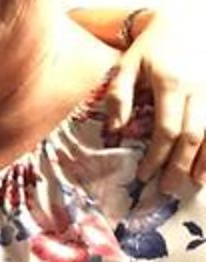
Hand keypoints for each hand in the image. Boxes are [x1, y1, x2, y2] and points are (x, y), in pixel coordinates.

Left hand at [107, 6, 205, 191]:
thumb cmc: (151, 48)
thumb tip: (114, 131)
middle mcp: (199, 90)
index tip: (143, 176)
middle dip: (180, 165)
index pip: (167, 130)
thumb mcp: (127, 66)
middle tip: (167, 189)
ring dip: (205, 161)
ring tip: (194, 183)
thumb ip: (118, 97)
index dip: (156, 156)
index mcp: (172, 85)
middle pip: (192, 136)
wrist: (187, 22)